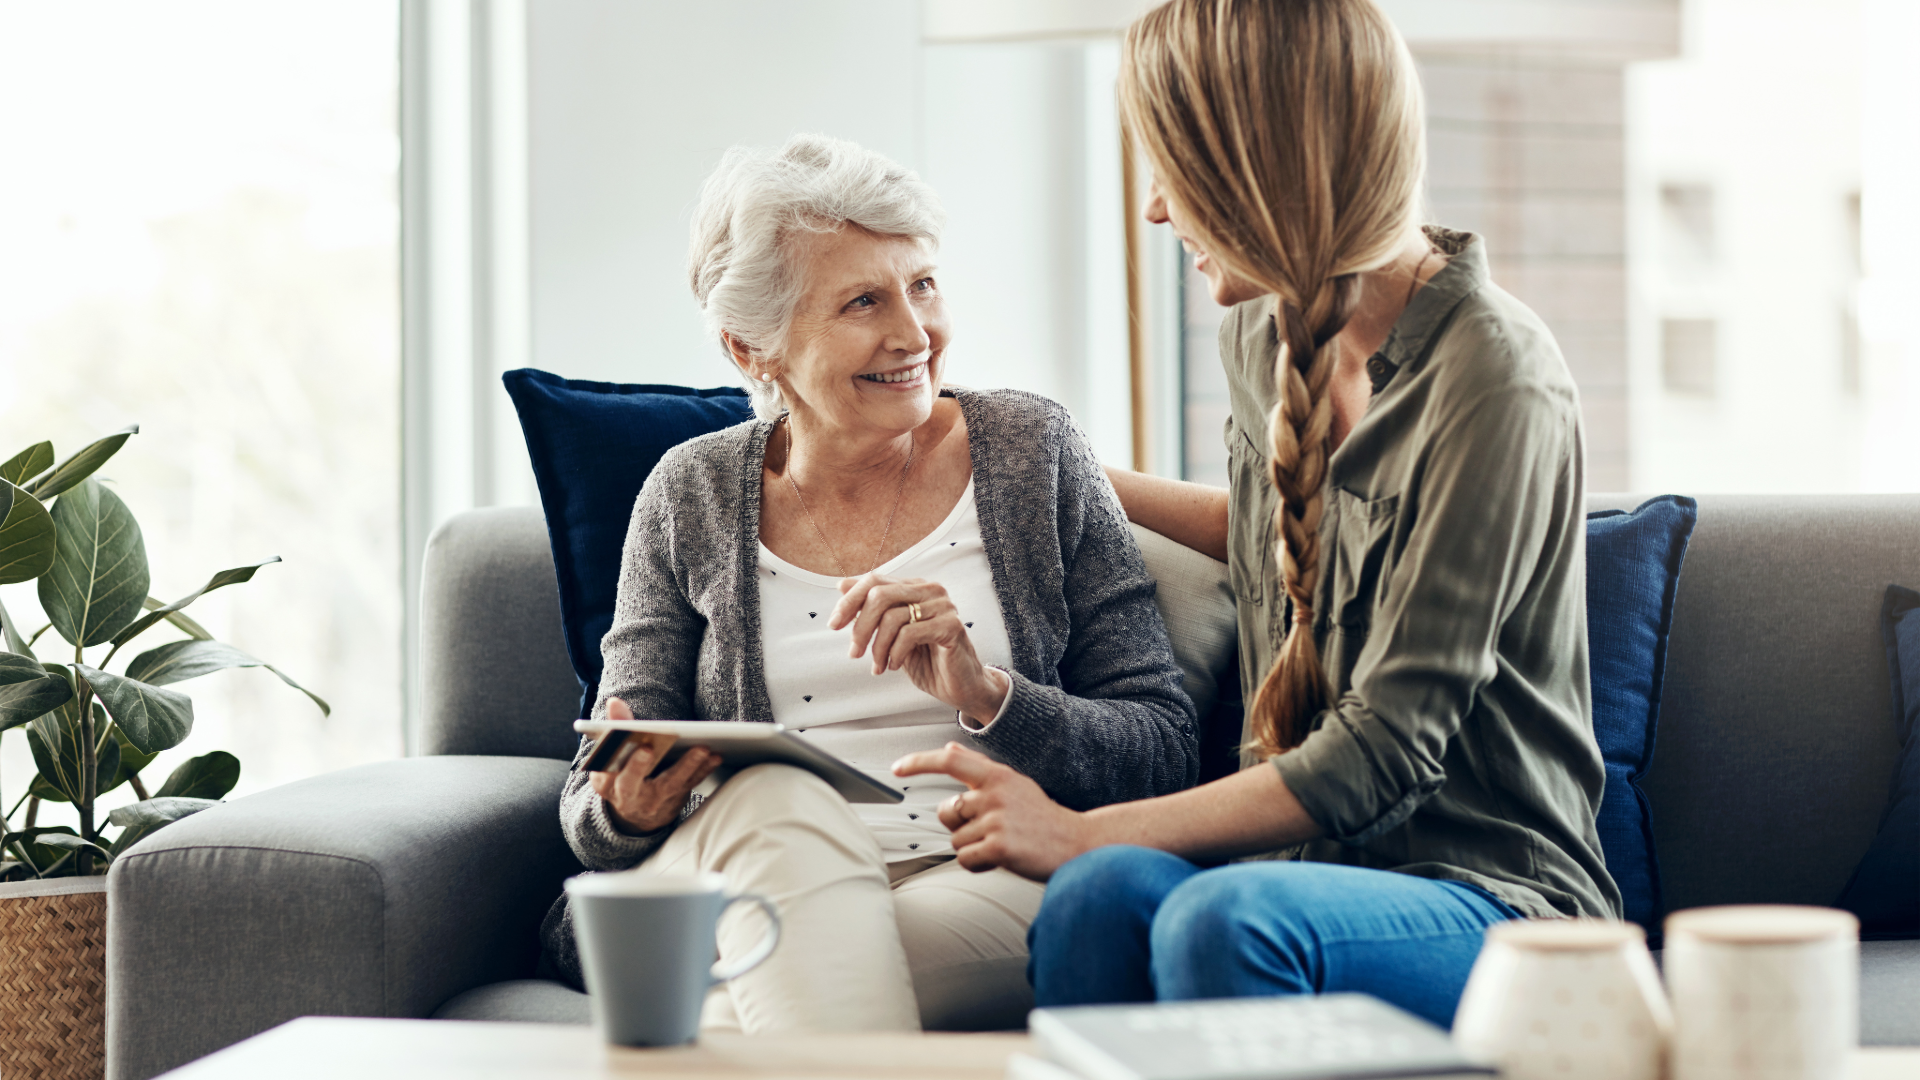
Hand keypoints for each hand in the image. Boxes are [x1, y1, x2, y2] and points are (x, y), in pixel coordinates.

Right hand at [588, 697, 722, 834]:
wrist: (637, 812)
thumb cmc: (623, 773)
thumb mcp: (611, 755)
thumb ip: (615, 727)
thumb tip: (614, 702)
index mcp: (606, 782)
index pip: (606, 769)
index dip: (613, 758)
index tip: (627, 745)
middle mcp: (626, 795)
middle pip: (631, 781)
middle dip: (639, 765)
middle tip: (650, 748)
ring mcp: (652, 799)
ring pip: (669, 783)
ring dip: (686, 765)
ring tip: (701, 749)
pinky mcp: (674, 798)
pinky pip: (689, 784)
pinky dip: (702, 770)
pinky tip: (714, 756)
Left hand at [830, 574, 1007, 722]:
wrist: (960, 687)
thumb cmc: (927, 660)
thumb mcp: (891, 634)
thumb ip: (871, 609)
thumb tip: (841, 584)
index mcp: (915, 587)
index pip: (874, 581)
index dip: (849, 601)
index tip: (834, 625)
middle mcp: (930, 590)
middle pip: (879, 595)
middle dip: (860, 627)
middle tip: (854, 653)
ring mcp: (943, 606)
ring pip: (892, 617)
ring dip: (878, 647)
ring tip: (878, 666)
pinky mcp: (951, 626)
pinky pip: (910, 633)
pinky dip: (895, 653)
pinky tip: (894, 666)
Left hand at [891, 742, 1091, 880]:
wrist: (1076, 844)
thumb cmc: (1041, 817)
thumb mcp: (1014, 784)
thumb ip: (979, 769)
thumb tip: (948, 748)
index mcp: (997, 775)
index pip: (949, 761)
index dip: (919, 763)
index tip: (897, 769)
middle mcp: (994, 794)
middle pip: (947, 812)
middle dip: (960, 826)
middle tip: (992, 829)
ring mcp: (996, 821)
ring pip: (956, 840)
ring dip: (974, 848)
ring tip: (1004, 843)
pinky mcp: (999, 848)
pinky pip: (965, 859)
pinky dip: (978, 865)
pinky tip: (1002, 859)